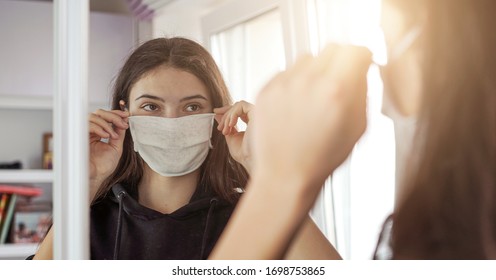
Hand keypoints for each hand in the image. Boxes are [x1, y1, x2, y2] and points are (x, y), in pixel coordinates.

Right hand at [88, 109, 128, 193]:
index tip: (126, 115)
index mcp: (98, 133)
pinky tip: (106, 135)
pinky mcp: (78, 136)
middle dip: (113, 116)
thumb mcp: (116, 147)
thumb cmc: (103, 166)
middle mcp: (90, 131)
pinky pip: (88, 125)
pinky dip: (99, 128)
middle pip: (99, 113)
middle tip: (122, 123)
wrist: (96, 176)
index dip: (115, 114)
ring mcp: (84, 133)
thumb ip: (119, 134)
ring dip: (107, 124)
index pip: (105, 117)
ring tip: (113, 135)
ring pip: (93, 116)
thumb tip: (124, 121)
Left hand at [214, 101, 252, 171]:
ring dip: (228, 116)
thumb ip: (226, 125)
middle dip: (225, 114)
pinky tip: (231, 125)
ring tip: (225, 131)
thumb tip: (217, 114)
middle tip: (219, 127)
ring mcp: (258, 115)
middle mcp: (257, 117)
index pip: (239, 111)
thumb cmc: (244, 154)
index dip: (227, 111)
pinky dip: (233, 113)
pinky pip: (242, 105)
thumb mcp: (231, 137)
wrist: (251, 160)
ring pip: (239, 105)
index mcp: (252, 123)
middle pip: (238, 106)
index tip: (215, 113)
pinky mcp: (258, 113)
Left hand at [252, 44, 371, 195]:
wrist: (285, 175)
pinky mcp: (265, 90)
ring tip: (316, 95)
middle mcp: (308, 81)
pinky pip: (286, 72)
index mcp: (336, 89)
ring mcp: (283, 84)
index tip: (361, 62)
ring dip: (316, 69)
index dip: (362, 56)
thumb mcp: (358, 127)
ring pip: (307, 58)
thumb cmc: (323, 157)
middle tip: (340, 78)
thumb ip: (363, 92)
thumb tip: (362, 69)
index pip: (354, 51)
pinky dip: (295, 81)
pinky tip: (297, 104)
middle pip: (331, 49)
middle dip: (340, 60)